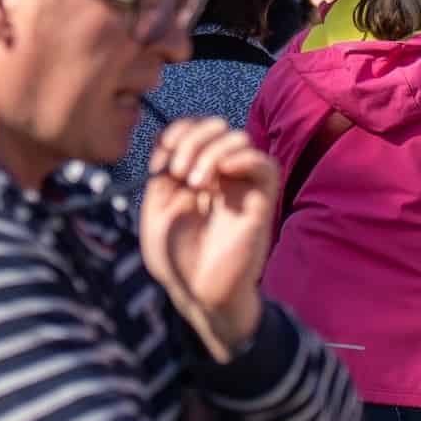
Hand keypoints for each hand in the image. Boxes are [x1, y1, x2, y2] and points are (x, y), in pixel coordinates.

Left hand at [139, 118, 274, 363]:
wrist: (197, 293)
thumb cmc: (176, 257)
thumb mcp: (155, 210)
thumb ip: (160, 175)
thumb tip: (168, 143)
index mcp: (193, 171)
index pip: (194, 128)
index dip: (180, 130)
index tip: (165, 151)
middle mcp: (219, 173)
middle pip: (215, 126)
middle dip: (193, 139)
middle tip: (179, 171)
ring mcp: (241, 185)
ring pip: (239, 139)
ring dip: (212, 151)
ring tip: (196, 183)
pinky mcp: (261, 200)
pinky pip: (265, 164)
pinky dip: (244, 157)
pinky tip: (223, 173)